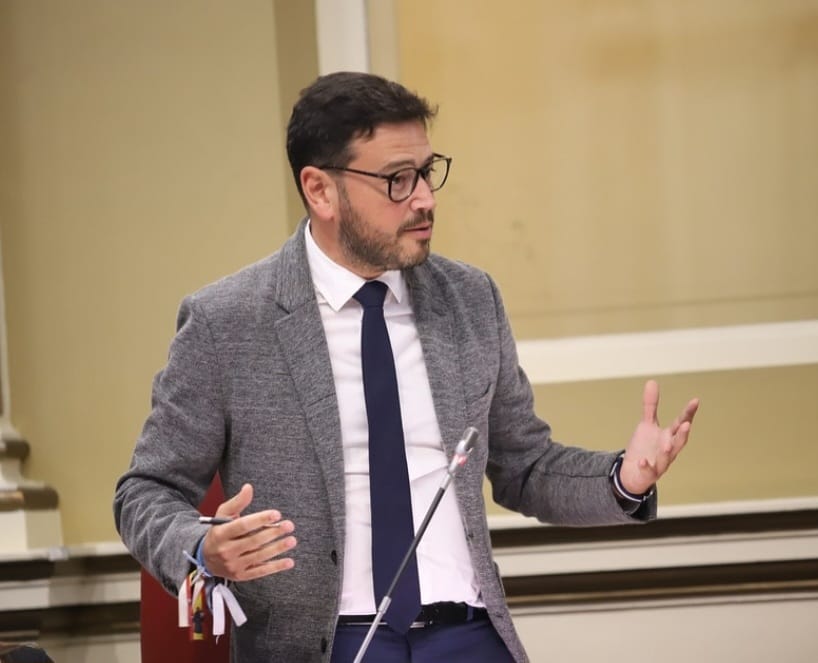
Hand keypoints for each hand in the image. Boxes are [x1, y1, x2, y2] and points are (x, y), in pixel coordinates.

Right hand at [202, 483, 296, 580]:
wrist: (206, 558)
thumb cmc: (219, 532)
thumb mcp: (223, 514)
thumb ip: (237, 501)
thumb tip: (249, 488)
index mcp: (221, 533)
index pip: (242, 526)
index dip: (260, 519)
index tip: (277, 514)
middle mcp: (226, 550)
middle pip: (253, 541)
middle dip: (273, 533)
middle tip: (289, 525)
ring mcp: (233, 565)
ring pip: (259, 556)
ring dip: (277, 548)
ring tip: (292, 540)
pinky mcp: (241, 575)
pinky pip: (260, 572)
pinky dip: (276, 567)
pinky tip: (289, 561)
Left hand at [619, 380, 699, 494]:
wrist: (633, 472)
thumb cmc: (645, 447)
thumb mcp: (646, 424)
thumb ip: (650, 406)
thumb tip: (652, 381)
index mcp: (669, 436)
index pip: (680, 422)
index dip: (688, 413)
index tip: (695, 400)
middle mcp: (668, 449)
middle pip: (679, 442)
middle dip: (682, 433)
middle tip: (686, 423)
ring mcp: (660, 462)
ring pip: (667, 458)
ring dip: (668, 451)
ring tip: (666, 444)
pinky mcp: (649, 473)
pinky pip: (649, 470)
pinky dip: (647, 465)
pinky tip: (642, 461)